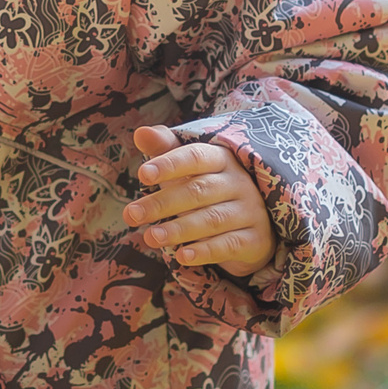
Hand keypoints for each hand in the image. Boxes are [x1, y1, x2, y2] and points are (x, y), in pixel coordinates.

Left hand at [125, 125, 277, 280]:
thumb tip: (141, 132)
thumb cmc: (209, 189)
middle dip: (162, 203)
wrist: (252, 224)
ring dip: (178, 230)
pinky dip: (205, 251)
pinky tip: (183, 256)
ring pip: (212, 219)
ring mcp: (251, 211)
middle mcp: (240, 183)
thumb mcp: (188, 169)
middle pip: (198, 191)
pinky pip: (229, 245)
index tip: (142, 175)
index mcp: (222, 159)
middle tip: (131, 215)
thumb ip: (166, 151)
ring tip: (150, 237)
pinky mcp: (256, 239)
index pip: (195, 157)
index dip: (169, 165)